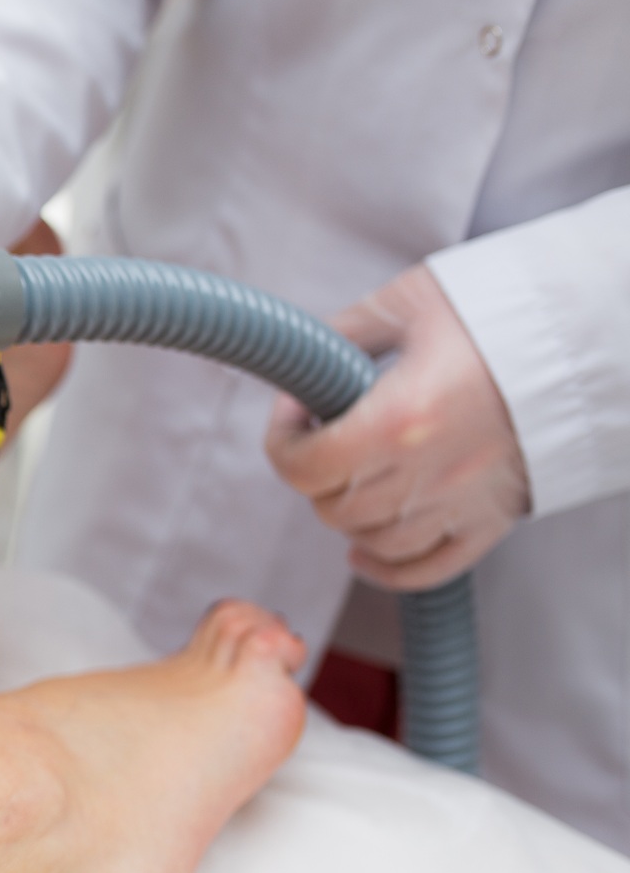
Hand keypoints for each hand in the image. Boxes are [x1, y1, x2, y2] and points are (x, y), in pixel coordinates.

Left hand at [265, 264, 529, 589]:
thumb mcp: (409, 303)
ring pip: (372, 540)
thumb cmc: (502, 312)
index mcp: (401, 416)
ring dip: (347, 513)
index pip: (305, 465)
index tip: (294, 415)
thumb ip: (344, 335)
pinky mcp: (493, 519)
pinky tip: (363, 549)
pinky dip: (387, 567)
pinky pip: (427, 569)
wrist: (588, 333)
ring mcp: (463, 502)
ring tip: (352, 477)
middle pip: (332, 505)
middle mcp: (429, 470)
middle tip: (325, 439)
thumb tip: (301, 365)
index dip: (283, 442)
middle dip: (314, 473)